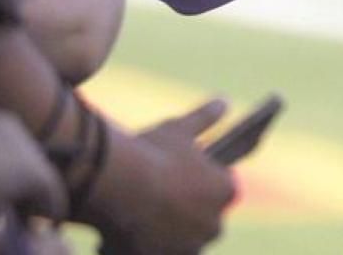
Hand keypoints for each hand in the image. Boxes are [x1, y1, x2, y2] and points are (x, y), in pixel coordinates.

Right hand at [88, 99, 234, 253]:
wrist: (116, 184)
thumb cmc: (151, 152)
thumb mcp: (178, 128)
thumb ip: (204, 117)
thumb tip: (223, 102)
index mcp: (226, 190)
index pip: (221, 188)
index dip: (201, 182)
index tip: (184, 179)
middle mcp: (215, 224)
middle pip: (202, 218)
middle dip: (184, 211)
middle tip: (158, 198)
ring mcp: (190, 246)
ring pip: (180, 240)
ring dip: (166, 232)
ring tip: (139, 218)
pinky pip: (157, 253)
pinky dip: (146, 247)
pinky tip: (125, 237)